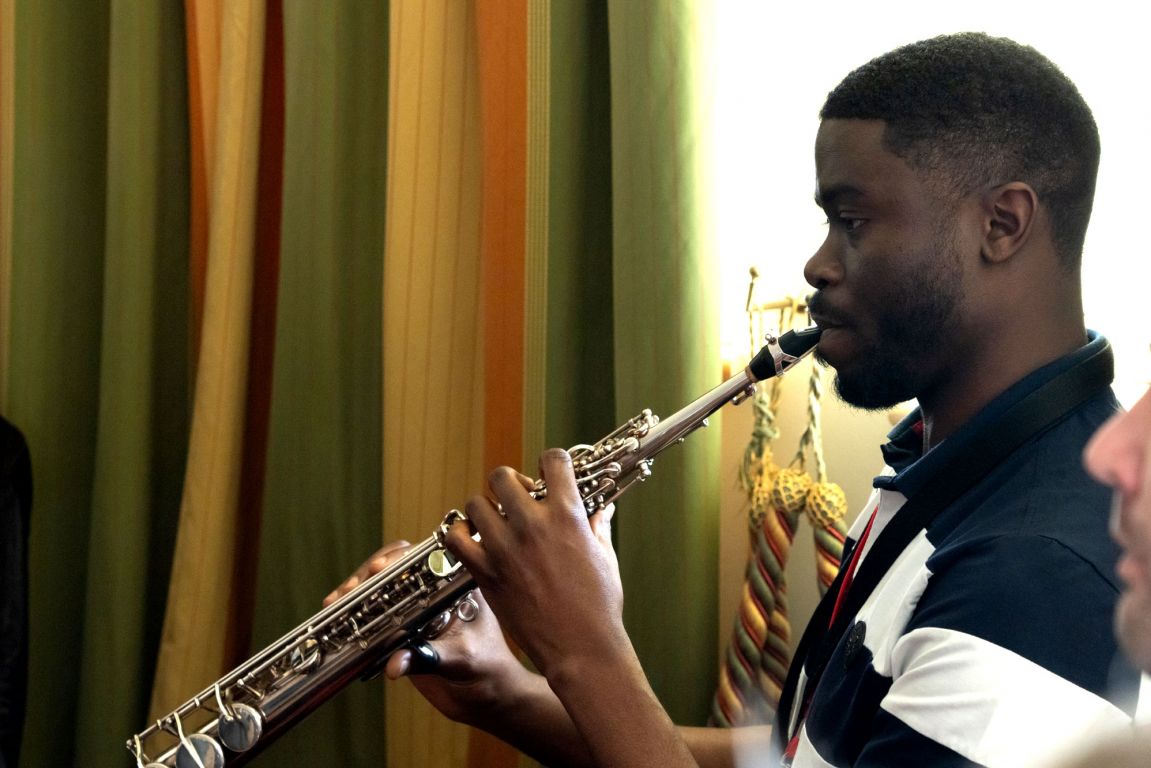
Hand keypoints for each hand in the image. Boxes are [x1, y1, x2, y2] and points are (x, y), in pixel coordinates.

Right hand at [323, 542, 538, 729]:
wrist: (489, 697)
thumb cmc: (489, 671)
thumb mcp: (465, 660)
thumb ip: (431, 657)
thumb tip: (394, 663)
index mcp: (458, 584)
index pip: (425, 558)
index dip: (399, 559)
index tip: (379, 569)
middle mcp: (435, 590)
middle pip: (397, 567)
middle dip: (370, 574)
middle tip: (351, 589)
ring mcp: (416, 609)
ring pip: (382, 589)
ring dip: (357, 592)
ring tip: (337, 601)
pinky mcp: (402, 630)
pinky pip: (375, 616)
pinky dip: (355, 615)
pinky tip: (336, 618)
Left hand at [446, 449, 626, 679]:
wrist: (580, 648)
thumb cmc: (600, 605)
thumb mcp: (605, 557)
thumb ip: (597, 526)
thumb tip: (601, 507)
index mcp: (567, 515)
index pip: (553, 460)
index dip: (552, 463)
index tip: (550, 477)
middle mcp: (532, 525)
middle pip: (504, 476)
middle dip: (511, 482)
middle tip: (519, 500)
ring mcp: (505, 548)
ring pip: (476, 503)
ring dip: (484, 508)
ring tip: (495, 522)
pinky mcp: (486, 572)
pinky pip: (455, 539)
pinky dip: (459, 534)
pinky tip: (472, 540)